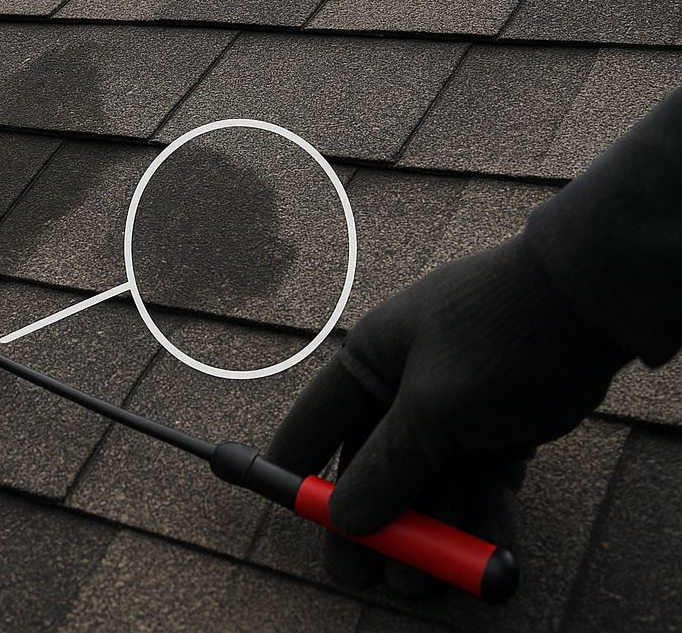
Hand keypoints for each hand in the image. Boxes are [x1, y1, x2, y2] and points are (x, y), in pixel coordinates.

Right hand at [266, 235, 629, 595]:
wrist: (591, 300)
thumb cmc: (495, 334)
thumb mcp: (432, 407)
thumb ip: (387, 466)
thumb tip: (345, 517)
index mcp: (373, 360)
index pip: (319, 420)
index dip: (300, 466)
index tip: (289, 510)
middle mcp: (408, 384)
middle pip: (377, 464)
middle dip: (376, 522)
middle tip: (367, 574)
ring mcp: (458, 407)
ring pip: (434, 482)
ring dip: (433, 531)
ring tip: (431, 581)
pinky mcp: (504, 426)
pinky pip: (483, 483)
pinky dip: (483, 519)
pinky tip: (486, 557)